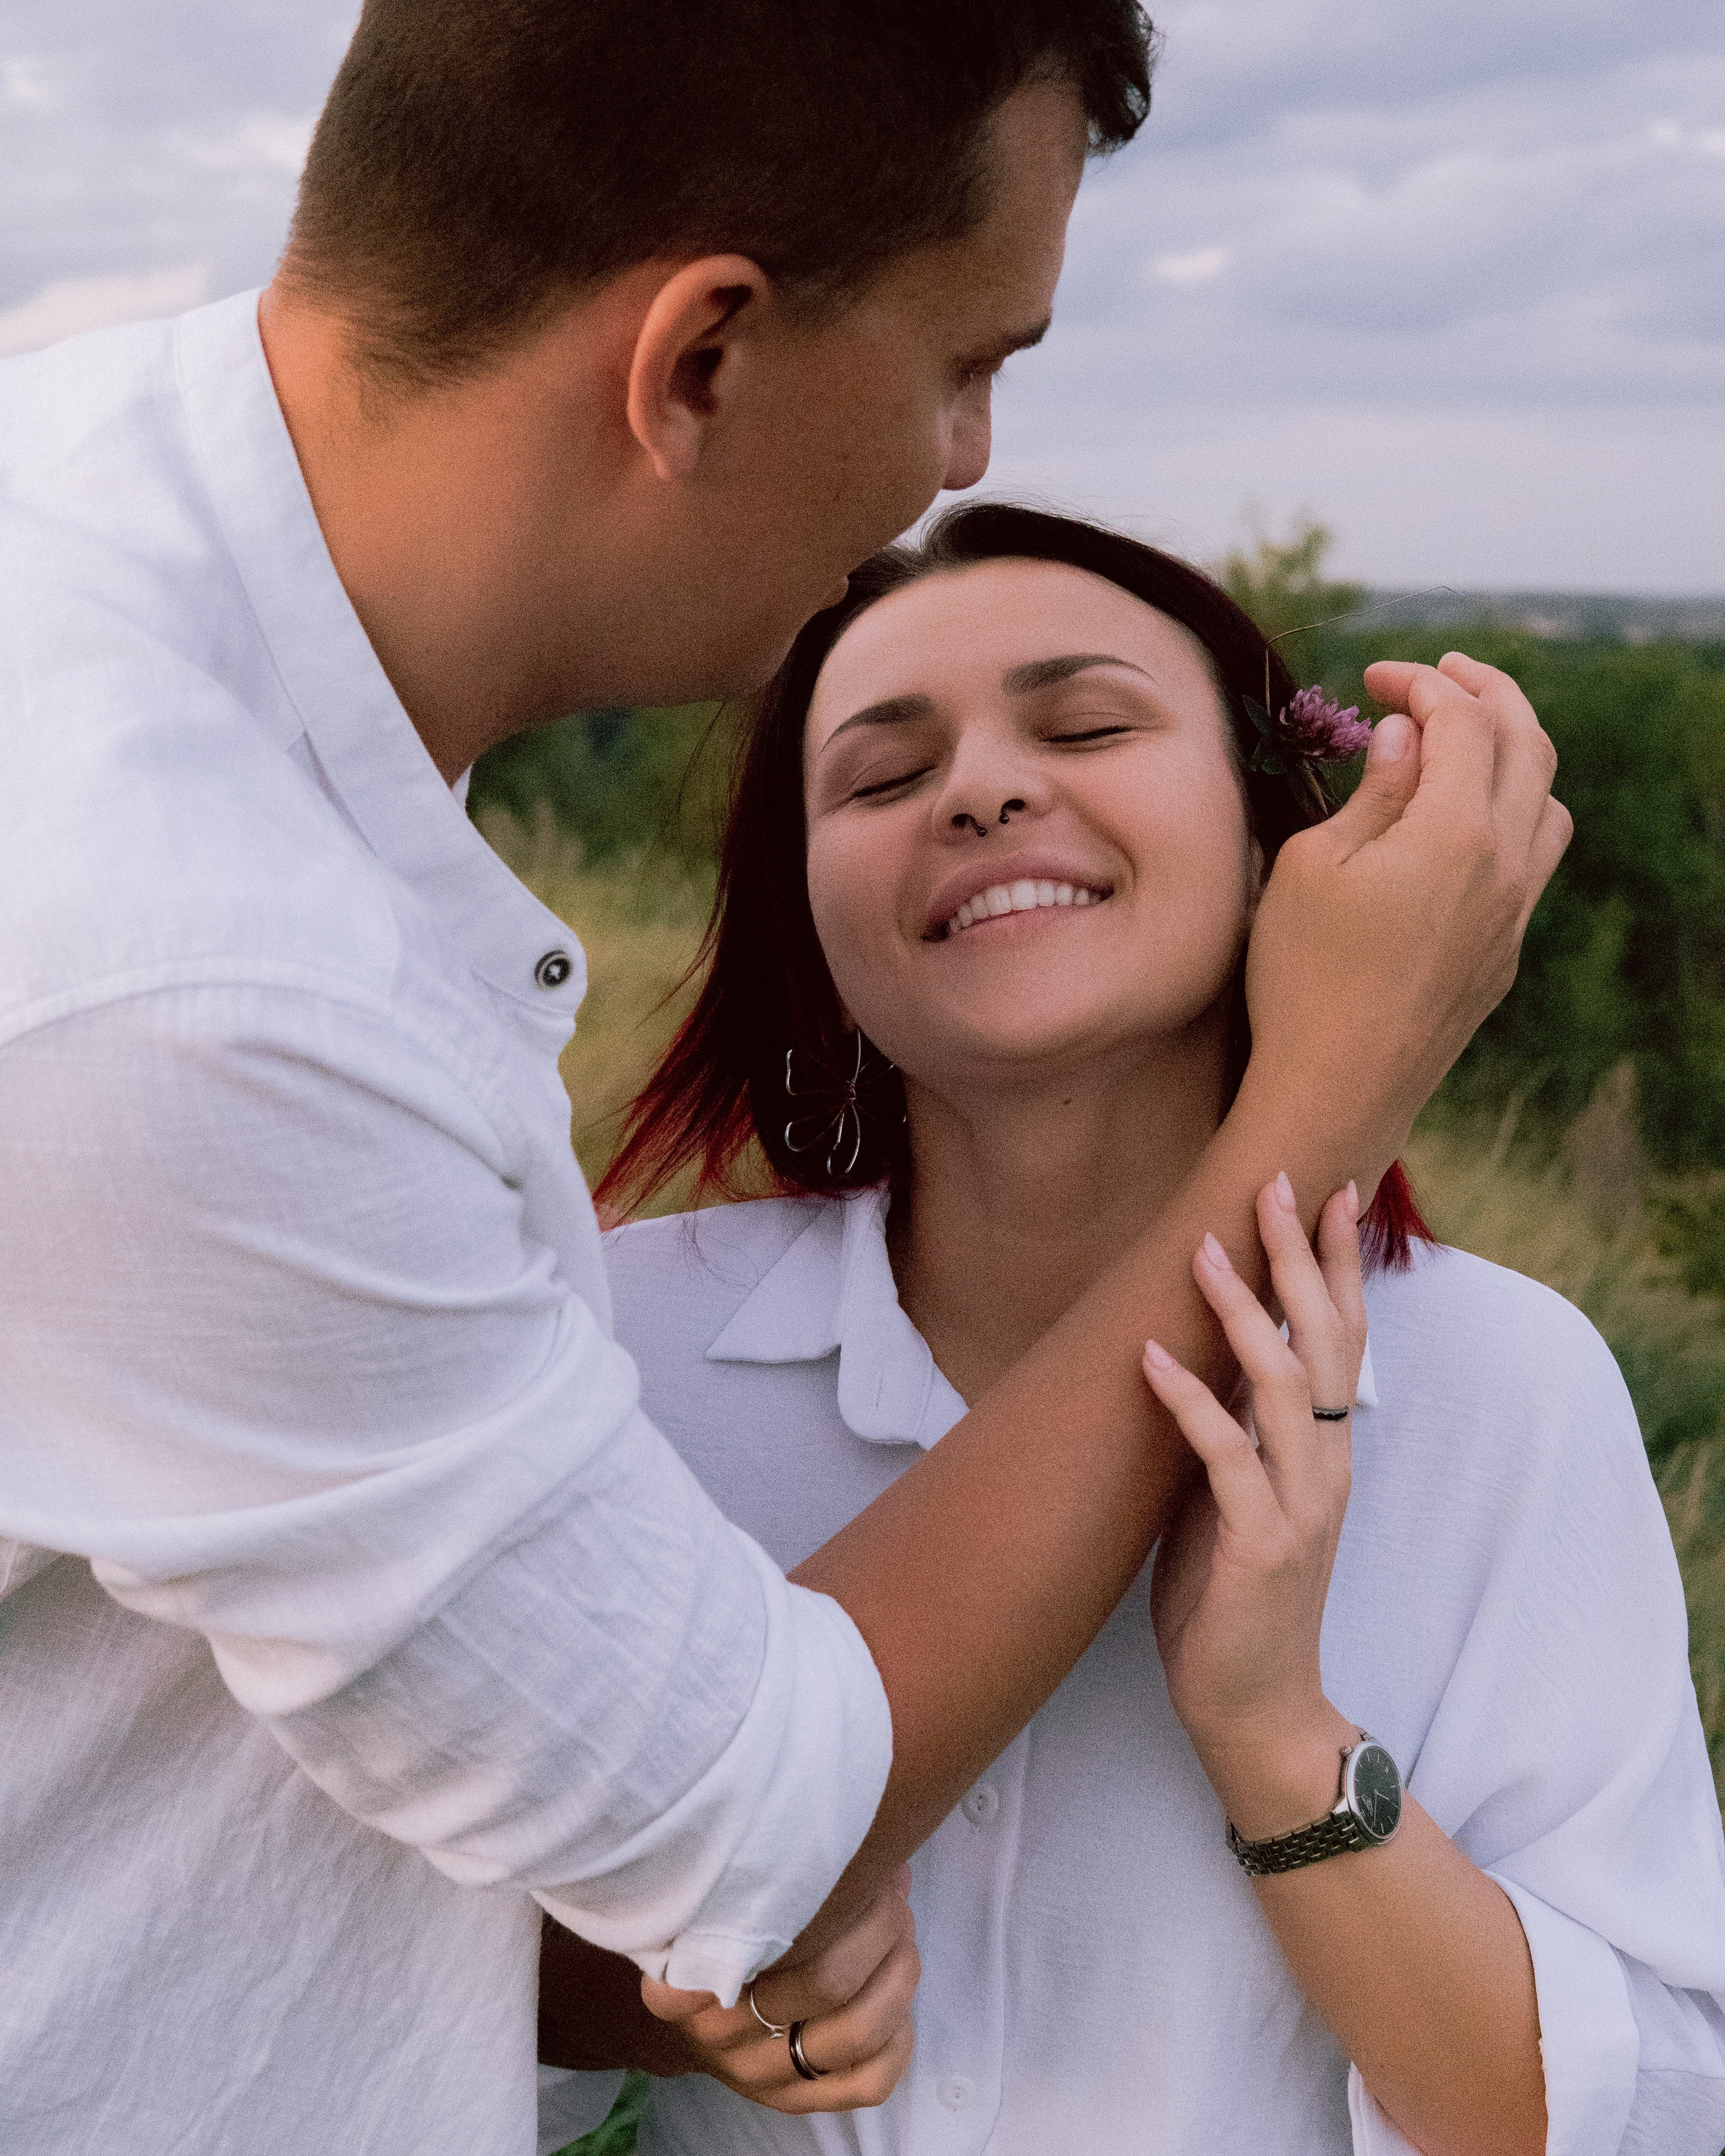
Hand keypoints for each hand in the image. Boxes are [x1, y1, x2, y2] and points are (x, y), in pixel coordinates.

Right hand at [638, 1868, 918, 2112]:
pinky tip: (893, 1992)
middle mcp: (718, 2033)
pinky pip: (871, 2080)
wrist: (693, 2017)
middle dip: (878, 1924)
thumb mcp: (713, 1898)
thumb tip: (867, 1836)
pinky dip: (899, 2035)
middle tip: (888, 1891)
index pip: (753, 1943)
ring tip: (901, 1928)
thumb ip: (765, 1871)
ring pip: (857, 2031)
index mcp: (684, 1976)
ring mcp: (760, 2075)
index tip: (844, 1865)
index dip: (823, 1903)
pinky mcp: (799, 2101)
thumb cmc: (717, 1933)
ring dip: (897, 1970)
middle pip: (826, 1981)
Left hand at [1143, 1176, 1365, 1834]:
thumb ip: (1230, 1434)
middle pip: (1324, 1341)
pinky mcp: (1262, 1546)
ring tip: (1203, 1248)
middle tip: (1276, 1182)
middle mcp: (1324, 1466)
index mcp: (1322, 1452)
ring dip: (1241, 1313)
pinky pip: (1223, 1458)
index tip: (1331, 1192)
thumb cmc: (1234, 1602)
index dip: (1339, 1266)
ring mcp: (1300, 1505)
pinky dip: (1186, 1402)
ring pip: (1280, 1386)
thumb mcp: (1233, 1498)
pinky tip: (1147, 1358)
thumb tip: (1195, 1361)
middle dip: (1302, 1259)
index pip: (1341, 1338)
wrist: (1257, 1710)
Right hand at [1242, 651, 1570, 1193]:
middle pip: (1529, 743)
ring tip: (1465, 737)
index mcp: (1456, 833)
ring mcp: (1515, 913)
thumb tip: (1408, 737)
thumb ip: (1375, 792)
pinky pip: (1537, 857)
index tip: (1373, 678)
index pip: (1463, 720)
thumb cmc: (1303, 976)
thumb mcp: (1313, 866)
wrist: (1337, 1089)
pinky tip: (1469, 818)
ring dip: (1514, 750)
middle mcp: (1507, 866)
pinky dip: (1515, 808)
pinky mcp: (1505, 952)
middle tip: (1439, 674)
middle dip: (1487, 692)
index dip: (1420, 684)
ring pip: (1548, 800)